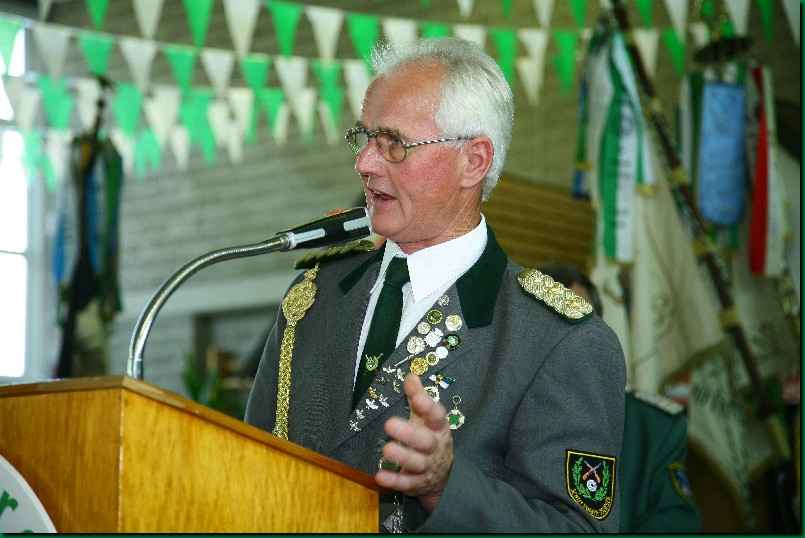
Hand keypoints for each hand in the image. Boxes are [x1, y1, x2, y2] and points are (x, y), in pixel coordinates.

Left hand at [376, 373, 453, 512]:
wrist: (442, 474)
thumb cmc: (429, 437)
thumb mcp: (426, 417)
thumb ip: (418, 396)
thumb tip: (410, 375)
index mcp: (438, 428)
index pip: (437, 416)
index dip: (429, 408)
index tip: (417, 399)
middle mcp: (435, 447)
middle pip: (426, 441)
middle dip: (410, 434)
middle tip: (389, 423)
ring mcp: (428, 467)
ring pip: (417, 463)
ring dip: (402, 457)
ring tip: (386, 449)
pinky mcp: (418, 484)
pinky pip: (406, 484)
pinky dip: (394, 480)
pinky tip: (380, 475)